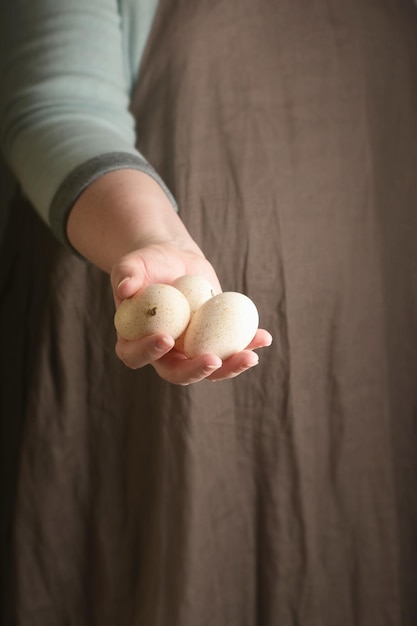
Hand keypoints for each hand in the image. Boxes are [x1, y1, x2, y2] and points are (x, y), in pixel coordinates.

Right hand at [110, 242, 271, 383]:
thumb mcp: (132, 263)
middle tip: (213, 359)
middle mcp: (164, 353)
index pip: (136, 356)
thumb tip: (125, 289)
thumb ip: (125, 274)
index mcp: (136, 340)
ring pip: (210, 368)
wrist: (174, 261)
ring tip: (250, 356)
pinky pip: (231, 348)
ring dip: (230, 366)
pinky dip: (248, 344)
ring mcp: (191, 350)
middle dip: (196, 370)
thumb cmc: (147, 263)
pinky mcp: (214, 341)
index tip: (165, 338)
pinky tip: (264, 337)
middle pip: (178, 372)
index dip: (149, 353)